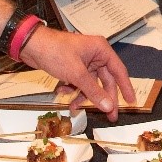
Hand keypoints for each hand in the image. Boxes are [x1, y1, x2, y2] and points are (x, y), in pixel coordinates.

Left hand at [19, 25, 135, 121]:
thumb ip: (93, 91)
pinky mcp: (71, 65)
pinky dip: (72, 89)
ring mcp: (82, 60)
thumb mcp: (76, 74)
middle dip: (103, 98)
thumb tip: (108, 106)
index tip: (131, 102)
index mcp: (100, 50)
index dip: (126, 88)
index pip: (119, 71)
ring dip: (83, 95)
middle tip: (108, 116)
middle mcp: (94, 54)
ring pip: (89, 83)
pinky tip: (62, 92)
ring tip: (74, 107)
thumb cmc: (54, 51)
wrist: (29, 45)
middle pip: (104, 80)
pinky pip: (78, 81)